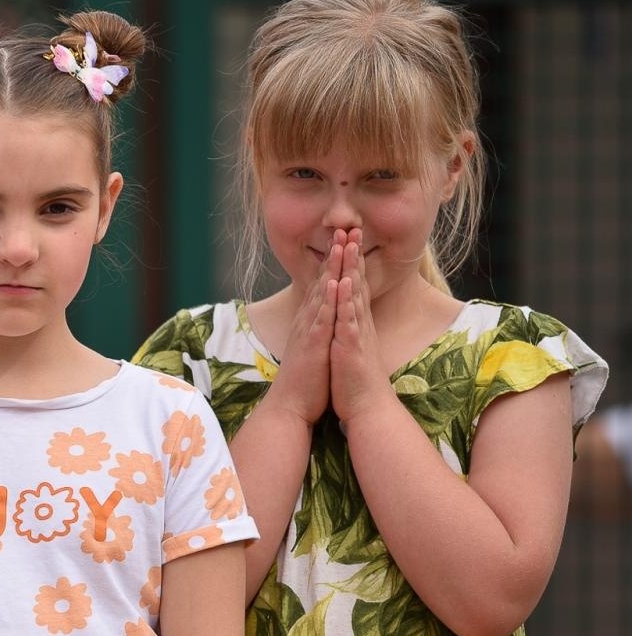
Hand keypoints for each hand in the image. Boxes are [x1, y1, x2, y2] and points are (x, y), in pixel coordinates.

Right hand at [264, 229, 340, 425]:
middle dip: (335, 254)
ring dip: (332, 267)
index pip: (323, 285)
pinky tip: (334, 281)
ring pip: (322, 292)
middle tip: (345, 228)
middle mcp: (308, 321)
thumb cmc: (306, 381)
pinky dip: (328, 298)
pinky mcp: (313, 343)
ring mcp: (310, 330)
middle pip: (322, 281)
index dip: (334, 262)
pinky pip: (322, 316)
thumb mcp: (315, 349)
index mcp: (311, 322)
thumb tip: (325, 319)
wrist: (291, 406)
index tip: (345, 240)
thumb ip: (318, 330)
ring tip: (340, 244)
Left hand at [330, 230, 397, 425]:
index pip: (355, 286)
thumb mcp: (352, 347)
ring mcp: (357, 333)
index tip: (348, 239)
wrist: (367, 408)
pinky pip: (349, 320)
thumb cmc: (356, 380)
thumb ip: (352, 328)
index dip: (351, 262)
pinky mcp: (351, 347)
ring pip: (355, 295)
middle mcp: (360, 323)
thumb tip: (350, 314)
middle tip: (351, 228)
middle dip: (353, 255)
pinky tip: (345, 284)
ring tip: (349, 246)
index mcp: (357, 323)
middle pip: (358, 283)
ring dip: (352, 270)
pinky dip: (347, 301)